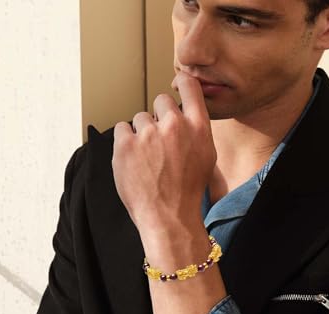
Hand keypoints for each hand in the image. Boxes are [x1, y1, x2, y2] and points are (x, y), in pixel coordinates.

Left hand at [112, 72, 216, 236]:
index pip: (190, 87)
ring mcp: (148, 134)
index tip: (178, 82)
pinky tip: (134, 161)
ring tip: (147, 160)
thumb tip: (184, 115)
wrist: (169, 217)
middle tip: (159, 143)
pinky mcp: (125, 145)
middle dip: (159, 118)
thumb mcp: (206, 158)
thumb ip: (197, 132)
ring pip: (140, 119)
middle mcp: (174, 125)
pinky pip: (121, 130)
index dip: (182, 82)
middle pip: (160, 101)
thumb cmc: (188, 192)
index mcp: (198, 128)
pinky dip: (125, 143)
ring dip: (142, 134)